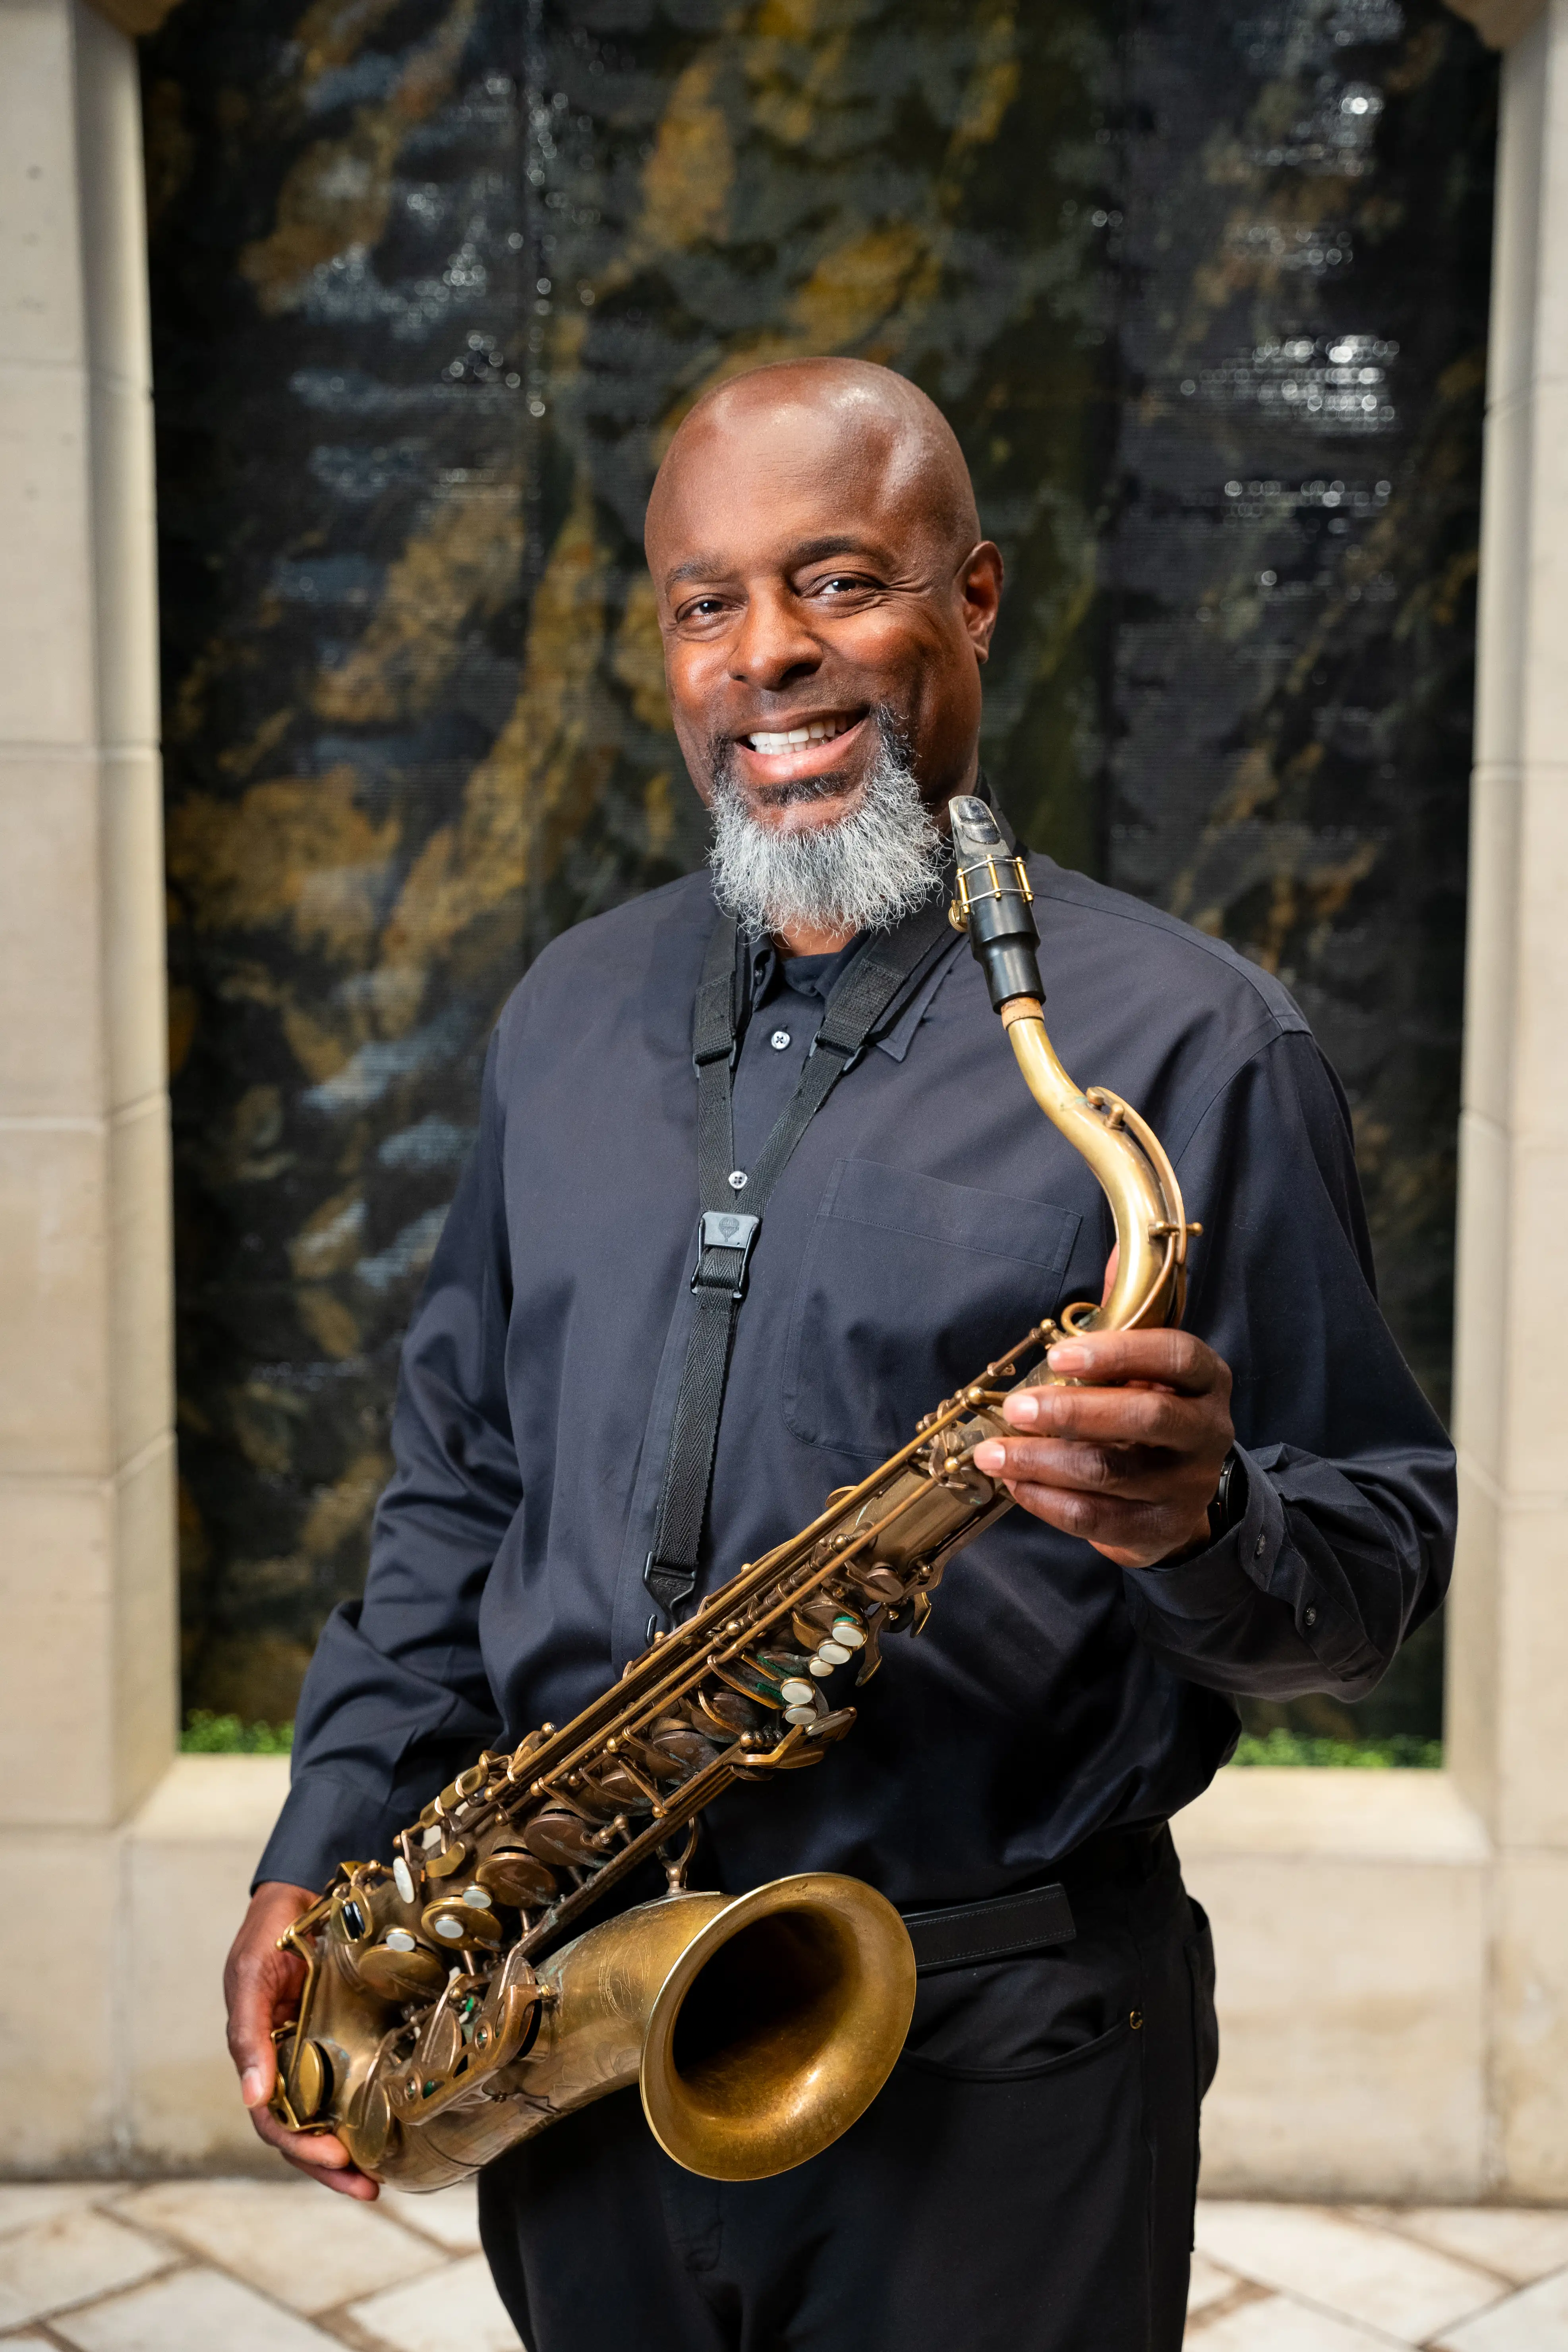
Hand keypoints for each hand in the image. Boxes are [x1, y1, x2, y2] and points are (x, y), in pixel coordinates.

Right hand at [224, 1880, 378, 2198]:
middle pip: (301, 2131)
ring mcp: (313, 2051)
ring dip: (347, 2151)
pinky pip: (349, 2081)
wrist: (296, 1896)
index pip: (273, 2120)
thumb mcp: (250, 1979)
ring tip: (377, 2180)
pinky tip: (390, 2128)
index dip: (301, 2145)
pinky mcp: (341, 2035)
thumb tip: (252, 2097)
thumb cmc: (266, 1937)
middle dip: (329, 2166)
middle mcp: (285, 2063)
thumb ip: (248, 2035)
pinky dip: (363, 2109)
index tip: (335, 2156)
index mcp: (259, 2057)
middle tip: (367, 2189)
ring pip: (326, 2116)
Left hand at [972, 1329, 1234, 1569]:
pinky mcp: (1162, 1529)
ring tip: (993, 1452)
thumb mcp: (1147, 1365)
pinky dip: (1048, 1502)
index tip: (1058, 1356)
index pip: (1175, 1356)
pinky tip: (1015, 1484)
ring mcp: (1188, 1485)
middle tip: (1016, 1408)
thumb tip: (1115, 1252)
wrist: (1176, 1495)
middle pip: (1146, 1417)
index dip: (1118, 1353)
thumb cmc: (1149, 1412)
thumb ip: (1128, 1313)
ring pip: (1113, 1472)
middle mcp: (1208, 1431)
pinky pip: (1098, 1518)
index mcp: (1206, 1381)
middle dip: (1072, 1412)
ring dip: (1043, 1461)